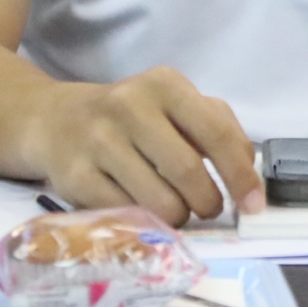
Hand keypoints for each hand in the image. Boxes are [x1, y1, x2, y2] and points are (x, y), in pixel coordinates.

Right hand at [22, 66, 264, 227]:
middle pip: (188, 172)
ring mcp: (98, 140)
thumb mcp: (174, 105)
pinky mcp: (74, 176)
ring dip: (178, 217)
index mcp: (164, 84)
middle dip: (207, 202)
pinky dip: (143, 222)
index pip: (216, 133)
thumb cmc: (131, 116)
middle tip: (207, 207)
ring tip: (173, 207)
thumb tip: (248, 172)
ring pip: (160, 202)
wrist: (54, 120)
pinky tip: (140, 207)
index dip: (241, 175)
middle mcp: (129, 105)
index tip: (253, 204)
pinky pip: (127, 216)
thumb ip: (216, 128)